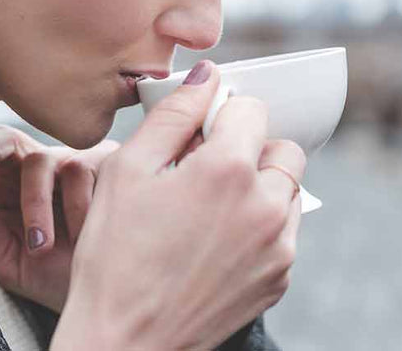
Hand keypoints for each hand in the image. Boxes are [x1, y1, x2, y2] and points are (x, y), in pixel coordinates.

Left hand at [0, 117, 118, 311]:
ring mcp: (76, 163)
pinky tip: (82, 233)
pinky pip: (81, 170)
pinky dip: (75, 206)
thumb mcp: (6, 258)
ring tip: (41, 246)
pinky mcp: (109, 165)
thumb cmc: (55, 277)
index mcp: (13, 186)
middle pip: (9, 138)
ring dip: (35, 205)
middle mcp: (43, 168)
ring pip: (42, 159)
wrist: (106, 294)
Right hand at [51, 61, 305, 350]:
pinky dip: (260, 226)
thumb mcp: (127, 170)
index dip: (222, 115)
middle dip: (250, 149)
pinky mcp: (279, 278)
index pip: (252, 109)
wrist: (125, 341)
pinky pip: (284, 232)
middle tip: (205, 171)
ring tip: (208, 210)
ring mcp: (278, 246)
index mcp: (228, 170)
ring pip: (288, 191)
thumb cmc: (114, 256)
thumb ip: (174, 115)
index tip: (197, 135)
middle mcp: (265, 205)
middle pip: (282, 149)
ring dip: (259, 187)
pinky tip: (215, 242)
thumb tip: (208, 77)